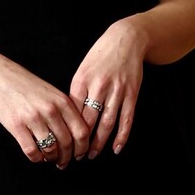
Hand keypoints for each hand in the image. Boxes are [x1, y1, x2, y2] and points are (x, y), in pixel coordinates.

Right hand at [0, 55, 88, 166]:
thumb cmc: (24, 84)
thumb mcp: (50, 92)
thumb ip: (64, 110)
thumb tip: (75, 134)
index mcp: (62, 101)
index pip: (81, 131)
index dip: (82, 147)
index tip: (79, 154)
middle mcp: (50, 110)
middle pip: (67, 143)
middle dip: (67, 157)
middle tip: (64, 162)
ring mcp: (33, 118)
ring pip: (50, 149)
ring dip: (52, 159)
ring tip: (50, 159)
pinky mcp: (16, 125)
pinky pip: (31, 150)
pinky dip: (36, 158)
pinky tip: (36, 156)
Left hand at [71, 18, 146, 159]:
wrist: (126, 39)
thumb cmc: (101, 55)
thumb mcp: (83, 69)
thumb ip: (77, 91)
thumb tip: (69, 116)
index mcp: (82, 80)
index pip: (72, 112)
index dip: (67, 130)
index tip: (62, 143)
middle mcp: (99, 86)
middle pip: (88, 121)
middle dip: (81, 142)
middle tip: (75, 156)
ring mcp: (117, 91)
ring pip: (107, 123)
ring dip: (99, 143)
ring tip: (92, 155)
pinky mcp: (132, 94)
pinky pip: (126, 119)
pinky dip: (122, 136)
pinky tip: (116, 148)